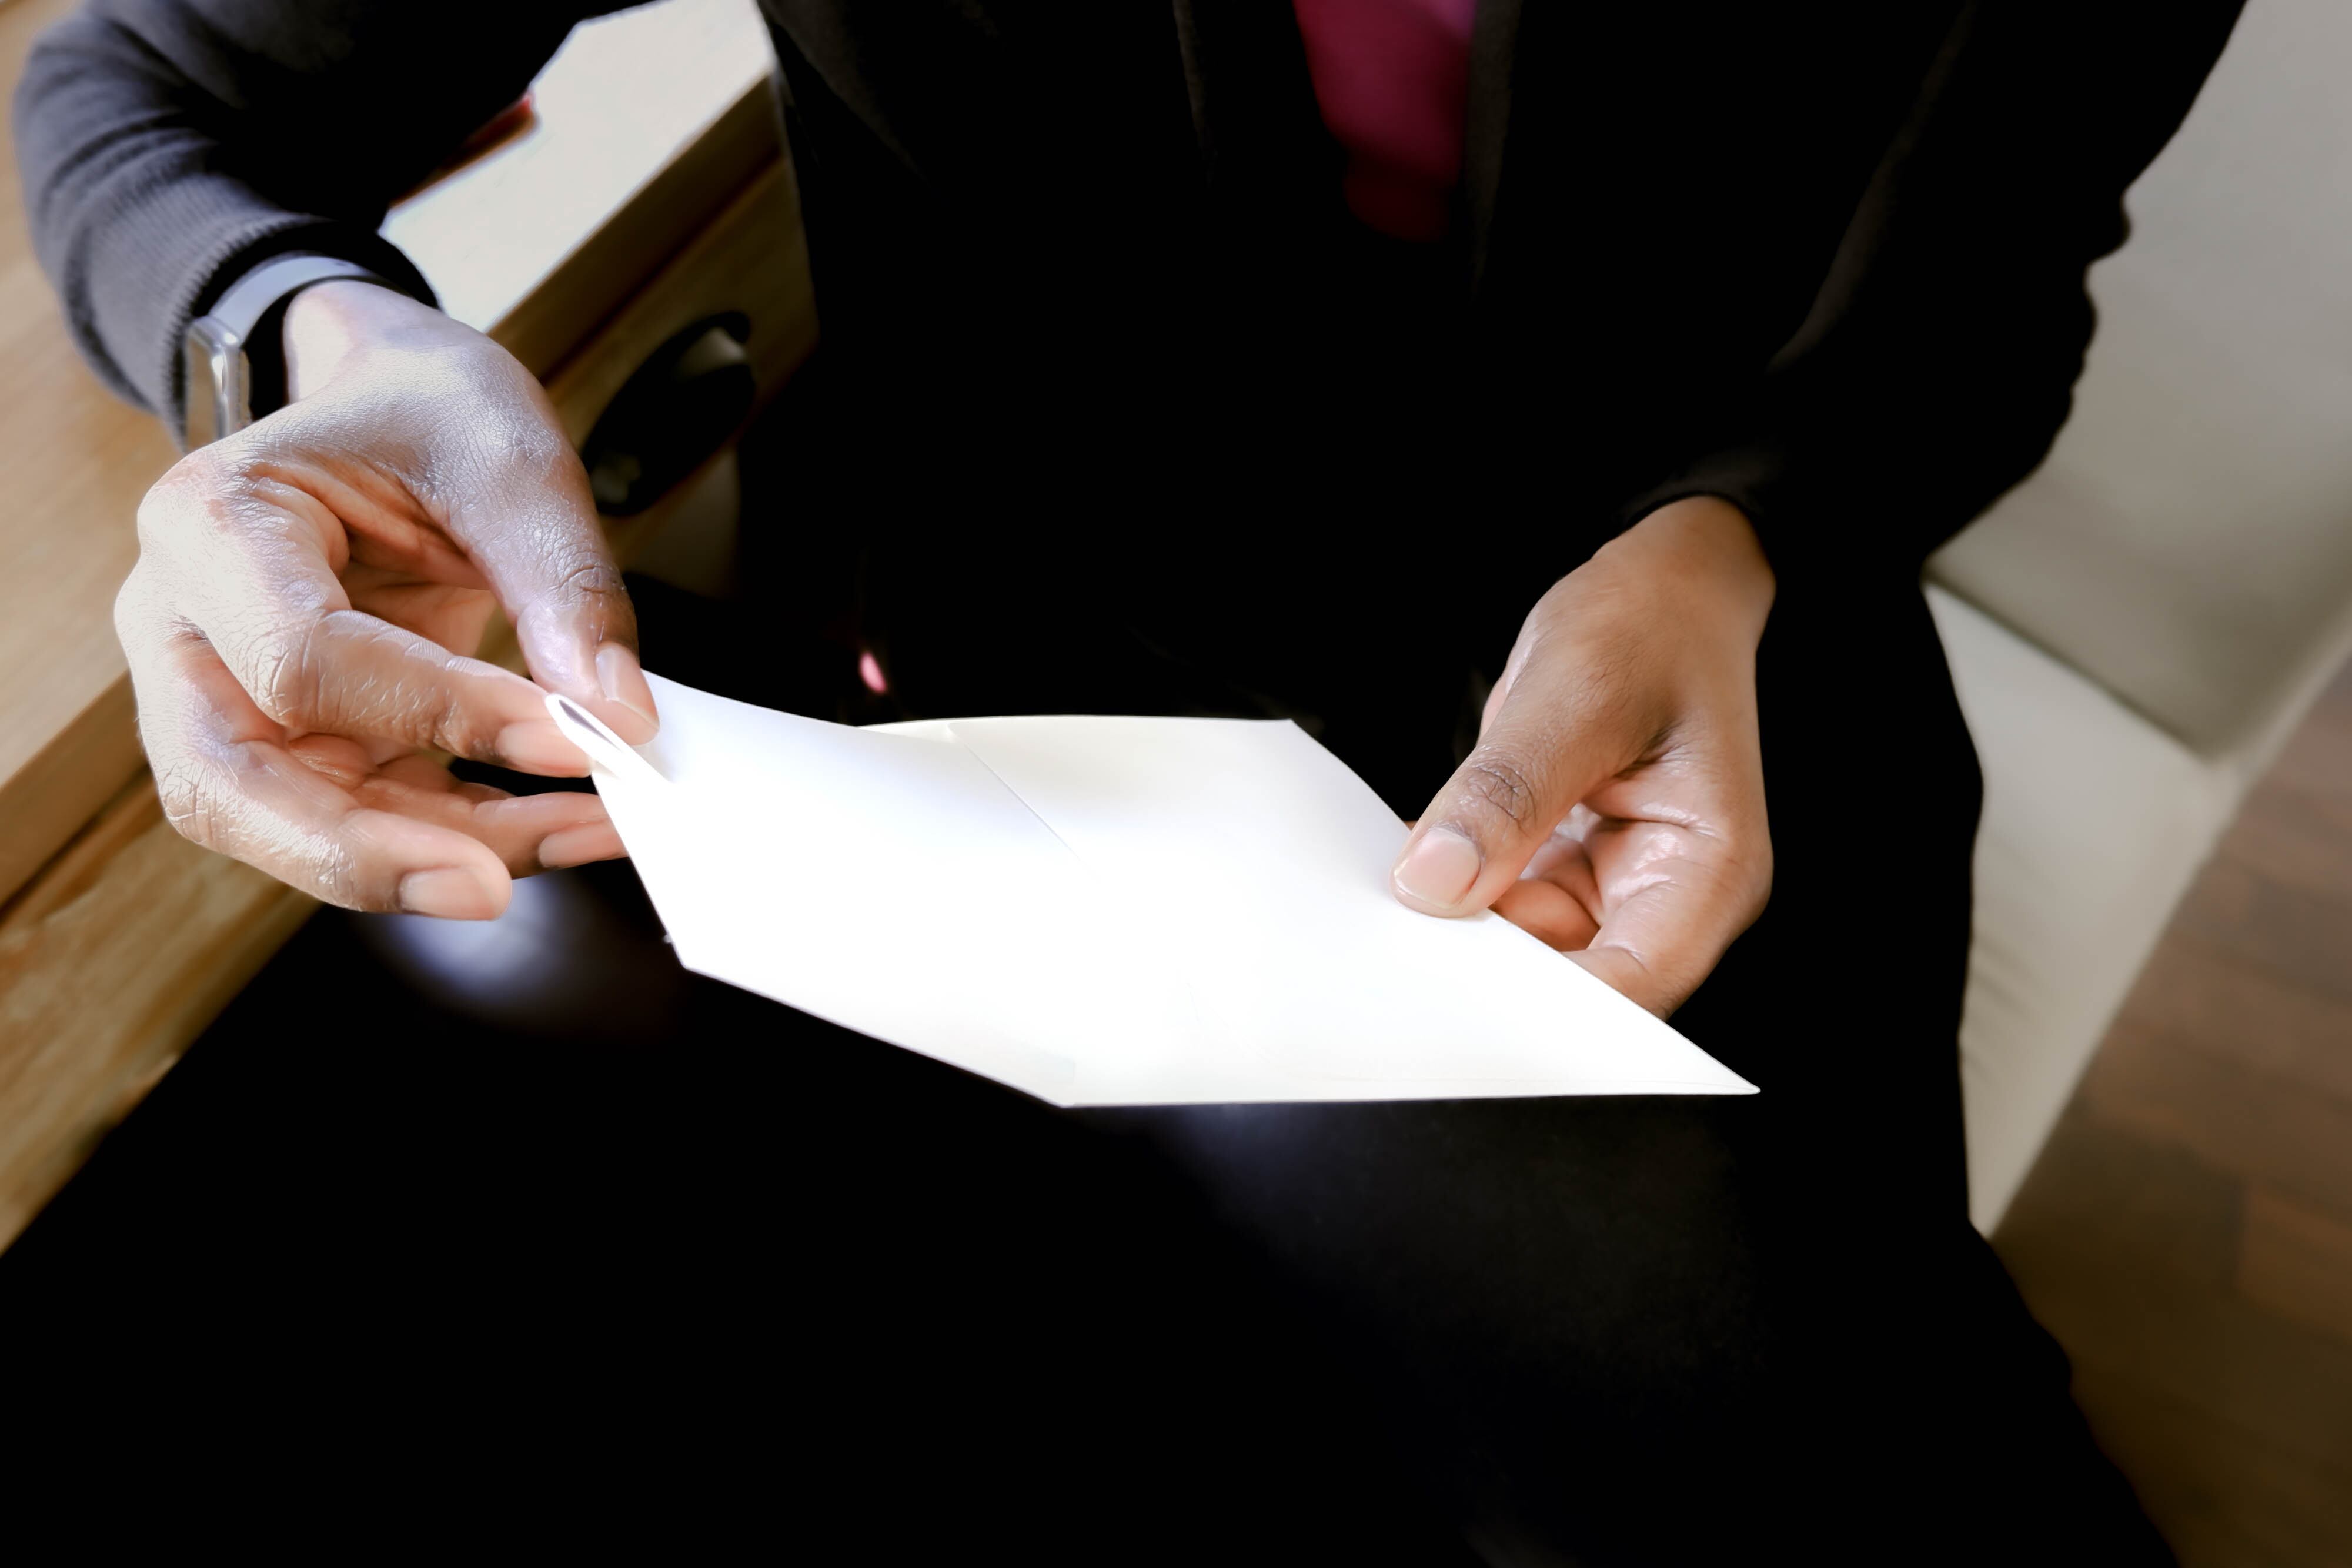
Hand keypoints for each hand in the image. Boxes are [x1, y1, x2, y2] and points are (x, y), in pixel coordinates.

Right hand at [116, 280, 657, 918]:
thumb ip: (563, 583)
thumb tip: (616, 714)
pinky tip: (563, 826)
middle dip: (365, 852)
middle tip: (494, 885)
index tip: (574, 736)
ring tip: (577, 838)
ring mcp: (223, 695)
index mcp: (211, 522)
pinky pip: (359, 819)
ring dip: (433, 856)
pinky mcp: (291, 743)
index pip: (301, 658)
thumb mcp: (512, 458)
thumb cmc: (430, 411)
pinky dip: (460, 837)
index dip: (439, 712)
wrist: (397, 404)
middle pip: (228, 784)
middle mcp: (185, 624)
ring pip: (288, 826)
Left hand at [1390, 497, 1775, 1015]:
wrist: (1658, 588)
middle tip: (1402, 937)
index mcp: (1707, 874)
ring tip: (1404, 888)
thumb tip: (1435, 882)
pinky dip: (1458, 889)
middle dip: (1487, 970)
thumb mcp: (1575, 693)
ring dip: (1462, 929)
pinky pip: (1501, 905)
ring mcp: (1613, 887)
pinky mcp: (1567, 867)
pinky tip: (1419, 861)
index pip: (1627, 989)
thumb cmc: (1650, 626)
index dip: (1539, 1011)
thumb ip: (1507, 792)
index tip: (1448, 995)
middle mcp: (1665, 897)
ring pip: (1526, 952)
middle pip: (1572, 986)